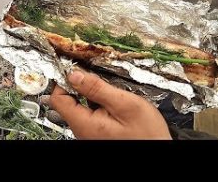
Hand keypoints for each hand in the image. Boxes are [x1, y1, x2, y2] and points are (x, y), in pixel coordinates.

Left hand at [49, 67, 171, 139]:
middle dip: (78, 85)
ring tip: (107, 89)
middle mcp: (82, 130)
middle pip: (67, 102)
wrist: (159, 149)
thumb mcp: (124, 104)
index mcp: (84, 124)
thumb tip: (75, 75)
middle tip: (94, 76)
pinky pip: (89, 113)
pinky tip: (111, 101)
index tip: (74, 69)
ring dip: (89, 94)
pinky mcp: (97, 133)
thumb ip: (97, 88)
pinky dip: (96, 102)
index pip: (58, 98)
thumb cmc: (147, 135)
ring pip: (79, 106)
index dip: (64, 80)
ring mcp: (89, 132)